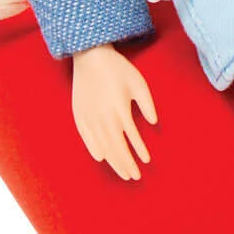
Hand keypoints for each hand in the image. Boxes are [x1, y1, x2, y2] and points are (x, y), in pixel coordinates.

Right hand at [71, 44, 158, 179]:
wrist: (90, 57)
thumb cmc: (119, 70)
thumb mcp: (139, 83)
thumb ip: (148, 104)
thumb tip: (153, 123)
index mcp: (119, 110)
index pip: (130, 140)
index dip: (137, 153)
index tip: (146, 164)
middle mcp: (103, 117)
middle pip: (115, 148)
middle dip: (125, 164)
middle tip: (134, 177)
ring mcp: (89, 117)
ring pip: (101, 146)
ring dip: (112, 161)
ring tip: (122, 173)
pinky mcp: (79, 115)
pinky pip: (86, 137)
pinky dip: (94, 148)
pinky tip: (101, 158)